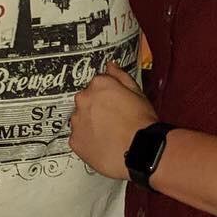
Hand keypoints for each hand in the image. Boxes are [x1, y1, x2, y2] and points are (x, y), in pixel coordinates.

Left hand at [70, 62, 155, 179]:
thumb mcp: (138, 92)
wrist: (140, 150)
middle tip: (112, 119)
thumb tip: (111, 66)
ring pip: (80, 119)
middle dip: (96, 109)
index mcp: (99, 84)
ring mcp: (77, 121)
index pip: (96, 84)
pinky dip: (87, 140)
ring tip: (108, 134)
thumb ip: (120, 76)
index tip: (113, 103)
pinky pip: (78, 138)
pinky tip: (103, 144)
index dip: (107, 95)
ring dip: (90, 124)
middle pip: (85, 101)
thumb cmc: (141, 123)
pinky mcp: (75, 141)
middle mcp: (84, 100)